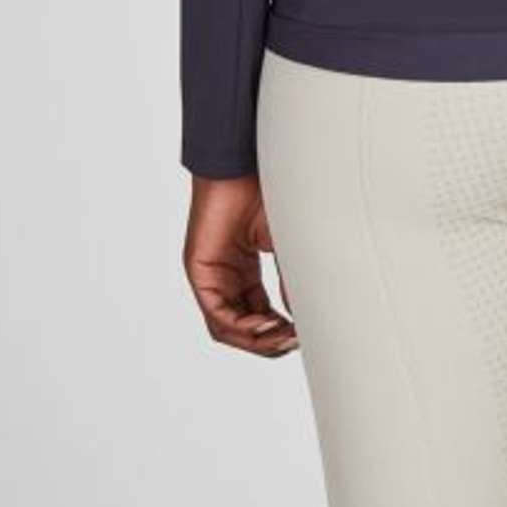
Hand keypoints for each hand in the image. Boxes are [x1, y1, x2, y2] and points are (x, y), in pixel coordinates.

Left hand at [183, 173, 296, 356]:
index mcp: (246, 272)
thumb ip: (293, 284)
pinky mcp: (200, 271)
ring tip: (283, 336)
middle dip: (271, 341)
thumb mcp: (289, 249)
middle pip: (244, 328)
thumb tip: (305, 321)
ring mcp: (212, 276)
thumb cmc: (271, 195)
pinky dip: (242, 327)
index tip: (305, 333)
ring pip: (228, 328)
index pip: (260, 316)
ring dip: (257, 340)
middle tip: (296, 339)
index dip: (281, 331)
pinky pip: (217, 314)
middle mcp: (227, 277)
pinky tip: (266, 325)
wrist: (248, 166)